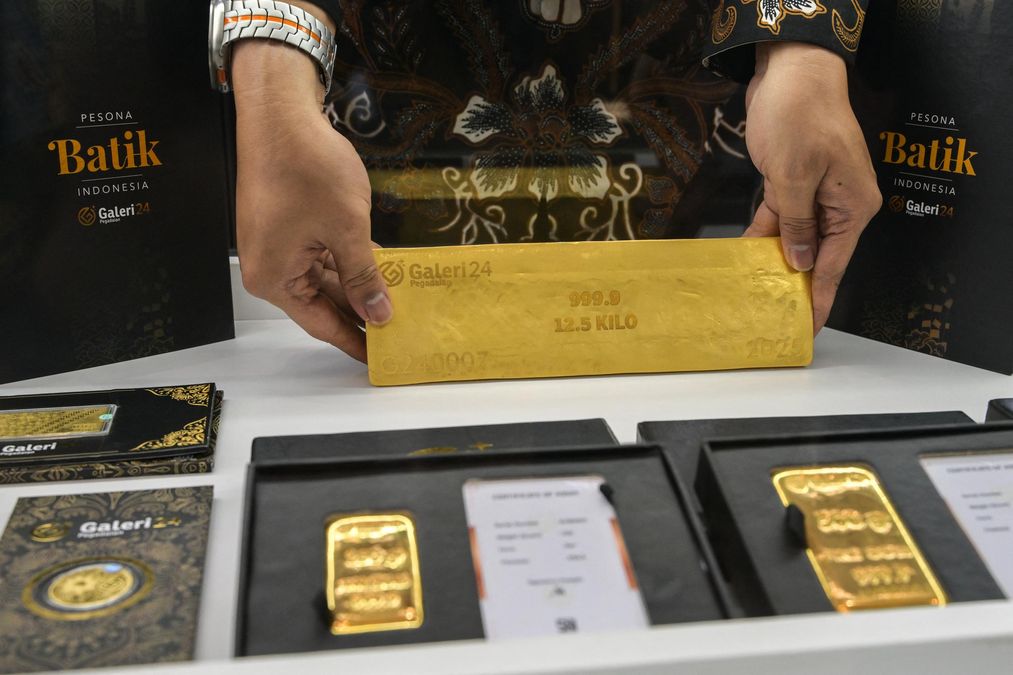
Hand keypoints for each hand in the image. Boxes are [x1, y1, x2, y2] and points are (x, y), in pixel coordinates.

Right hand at [231, 35, 390, 362]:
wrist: (281, 113)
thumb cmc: (305, 166)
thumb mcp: (347, 229)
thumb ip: (364, 276)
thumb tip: (378, 312)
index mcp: (275, 278)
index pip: (321, 324)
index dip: (354, 342)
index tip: (378, 360)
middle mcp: (269, 267)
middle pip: (321, 303)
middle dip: (360, 313)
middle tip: (397, 331)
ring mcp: (275, 245)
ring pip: (323, 278)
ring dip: (358, 285)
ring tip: (395, 300)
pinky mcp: (284, 226)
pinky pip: (319, 255)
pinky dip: (347, 262)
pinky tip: (379, 268)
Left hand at [743, 42, 880, 332]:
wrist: (791, 72)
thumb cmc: (801, 117)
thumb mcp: (794, 177)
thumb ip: (796, 225)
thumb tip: (800, 262)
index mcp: (852, 207)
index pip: (835, 266)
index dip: (820, 300)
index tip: (808, 330)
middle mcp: (838, 206)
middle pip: (817, 258)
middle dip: (795, 288)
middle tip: (773, 321)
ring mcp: (814, 195)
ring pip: (794, 241)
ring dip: (774, 265)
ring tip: (755, 298)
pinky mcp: (791, 184)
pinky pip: (778, 220)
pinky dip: (761, 238)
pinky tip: (743, 260)